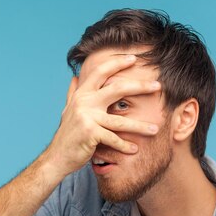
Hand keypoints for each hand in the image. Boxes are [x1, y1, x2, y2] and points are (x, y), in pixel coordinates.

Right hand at [43, 55, 161, 177]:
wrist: (57, 157)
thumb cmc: (67, 135)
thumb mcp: (68, 111)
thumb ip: (72, 94)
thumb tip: (74, 77)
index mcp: (82, 94)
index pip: (101, 72)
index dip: (117, 63)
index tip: (134, 58)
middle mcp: (84, 102)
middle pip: (117, 88)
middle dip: (140, 86)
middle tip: (157, 86)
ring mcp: (87, 118)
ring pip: (120, 120)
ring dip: (140, 126)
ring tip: (155, 129)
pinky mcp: (91, 134)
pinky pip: (113, 139)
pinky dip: (124, 146)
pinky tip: (134, 150)